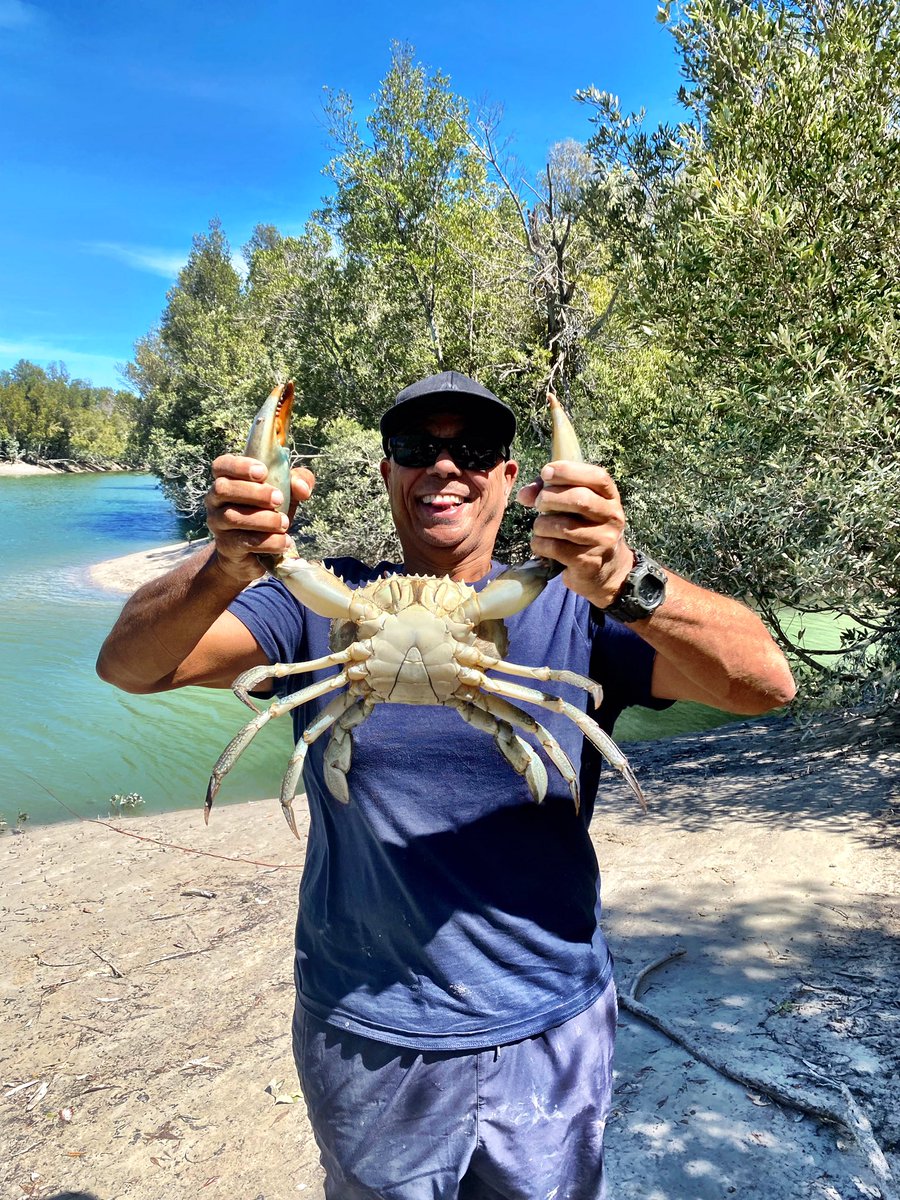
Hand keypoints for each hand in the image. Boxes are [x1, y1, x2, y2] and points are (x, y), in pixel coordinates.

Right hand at [206, 455, 315, 585]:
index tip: (263, 472)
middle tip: (279, 499)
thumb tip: (303, 489)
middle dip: (254, 493)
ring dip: (263, 519)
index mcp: (227, 480)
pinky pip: (244, 542)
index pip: (221, 465)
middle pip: (223, 489)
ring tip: (284, 523)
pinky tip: (285, 541)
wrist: (254, 554)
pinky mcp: (226, 546)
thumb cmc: (268, 512)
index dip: (239, 466)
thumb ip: (296, 482)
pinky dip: (268, 541)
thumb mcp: (285, 493)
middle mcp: (215, 500)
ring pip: (232, 516)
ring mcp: (217, 523)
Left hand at [517, 460, 633, 605]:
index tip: (545, 472)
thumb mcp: (574, 507)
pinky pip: (555, 548)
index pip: (596, 476)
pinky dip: (540, 544)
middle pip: (579, 499)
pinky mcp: (589, 562)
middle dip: (550, 498)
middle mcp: (612, 517)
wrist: (603, 570)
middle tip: (538, 504)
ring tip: (540, 528)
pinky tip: (541, 544)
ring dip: (541, 525)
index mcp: (610, 497)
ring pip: (564, 526)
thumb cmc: (583, 529)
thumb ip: (549, 492)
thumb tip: (524, 495)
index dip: (568, 470)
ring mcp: (603, 541)